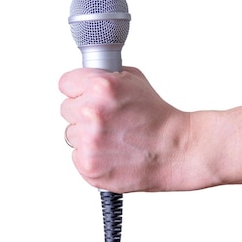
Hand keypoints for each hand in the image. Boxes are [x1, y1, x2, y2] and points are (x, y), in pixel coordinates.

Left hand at [59, 66, 195, 192]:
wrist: (176, 150)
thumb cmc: (157, 116)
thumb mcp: (134, 80)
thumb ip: (104, 76)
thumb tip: (84, 77)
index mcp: (101, 87)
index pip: (65, 83)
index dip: (77, 89)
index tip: (84, 94)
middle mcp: (92, 112)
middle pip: (66, 108)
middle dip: (82, 112)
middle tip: (106, 119)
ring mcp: (89, 141)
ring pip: (70, 133)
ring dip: (86, 135)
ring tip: (112, 137)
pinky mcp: (89, 165)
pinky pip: (76, 155)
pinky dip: (90, 155)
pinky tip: (111, 152)